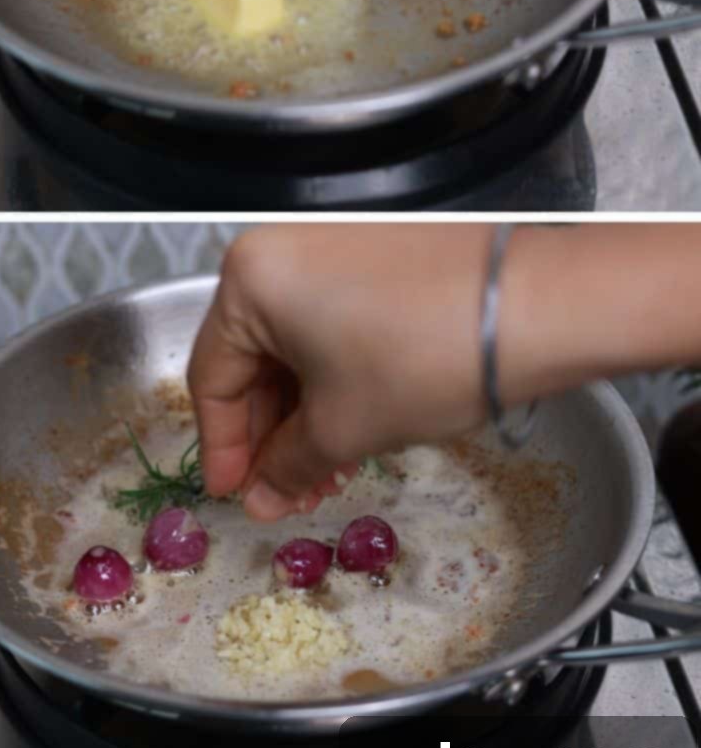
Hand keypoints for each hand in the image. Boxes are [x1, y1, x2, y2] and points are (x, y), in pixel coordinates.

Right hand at [187, 224, 493, 520]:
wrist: (536, 305)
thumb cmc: (421, 359)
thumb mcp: (343, 428)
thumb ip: (286, 468)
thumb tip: (259, 500)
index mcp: (248, 280)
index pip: (212, 378)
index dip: (222, 448)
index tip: (234, 496)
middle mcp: (279, 251)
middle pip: (253, 362)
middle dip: (272, 437)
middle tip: (288, 494)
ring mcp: (329, 248)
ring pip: (296, 347)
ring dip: (306, 417)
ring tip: (330, 475)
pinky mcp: (374, 255)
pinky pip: (331, 324)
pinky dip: (335, 378)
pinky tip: (356, 429)